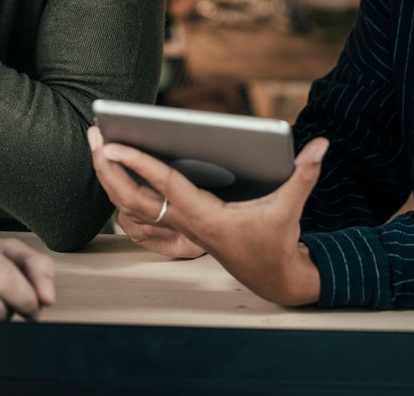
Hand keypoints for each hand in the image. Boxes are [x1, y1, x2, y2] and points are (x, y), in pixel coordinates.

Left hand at [88, 125, 327, 304]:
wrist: (273, 279)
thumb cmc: (276, 243)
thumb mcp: (290, 209)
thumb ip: (304, 176)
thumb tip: (321, 145)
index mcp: (205, 217)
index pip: (164, 185)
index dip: (138, 162)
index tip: (113, 144)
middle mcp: (185, 222)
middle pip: (132, 197)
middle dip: (108, 167)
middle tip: (92, 134)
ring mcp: (179, 227)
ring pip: (131, 204)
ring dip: (110, 177)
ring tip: (96, 145)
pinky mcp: (180, 226)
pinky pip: (141, 209)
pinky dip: (124, 189)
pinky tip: (117, 169)